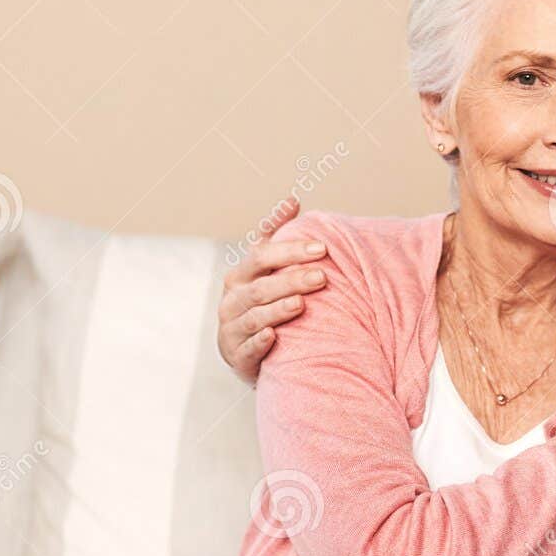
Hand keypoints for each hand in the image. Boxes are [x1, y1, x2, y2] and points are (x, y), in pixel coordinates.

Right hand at [217, 197, 328, 383]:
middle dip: (292, 279)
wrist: (246, 350)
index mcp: (241, 274)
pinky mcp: (236, 356)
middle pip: (261, 286)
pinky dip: (259, 342)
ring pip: (254, 316)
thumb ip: (277, 237)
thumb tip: (293, 200)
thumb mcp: (266, 270)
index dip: (290, 250)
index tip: (323, 248)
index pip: (262, 255)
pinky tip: (274, 336)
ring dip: (278, 309)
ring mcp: (232, 328)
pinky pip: (247, 348)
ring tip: (302, 303)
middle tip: (322, 276)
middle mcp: (232, 299)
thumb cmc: (262, 302)